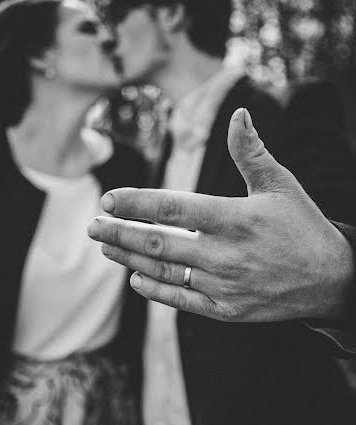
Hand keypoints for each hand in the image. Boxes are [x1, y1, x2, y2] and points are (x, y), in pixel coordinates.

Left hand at [88, 108, 353, 322]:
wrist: (332, 279)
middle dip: (119, 234)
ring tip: (106, 248)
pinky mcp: (227, 311)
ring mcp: (224, 286)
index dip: (135, 203)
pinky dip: (155, 290)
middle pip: (157, 243)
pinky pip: (182, 302)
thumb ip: (252, 152)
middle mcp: (225, 254)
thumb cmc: (303, 226)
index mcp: (235, 218)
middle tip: (92, 227)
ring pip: (164, 272)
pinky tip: (136, 280)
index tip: (108, 200)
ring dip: (129, 260)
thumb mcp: (281, 185)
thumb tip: (238, 113)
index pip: (172, 208)